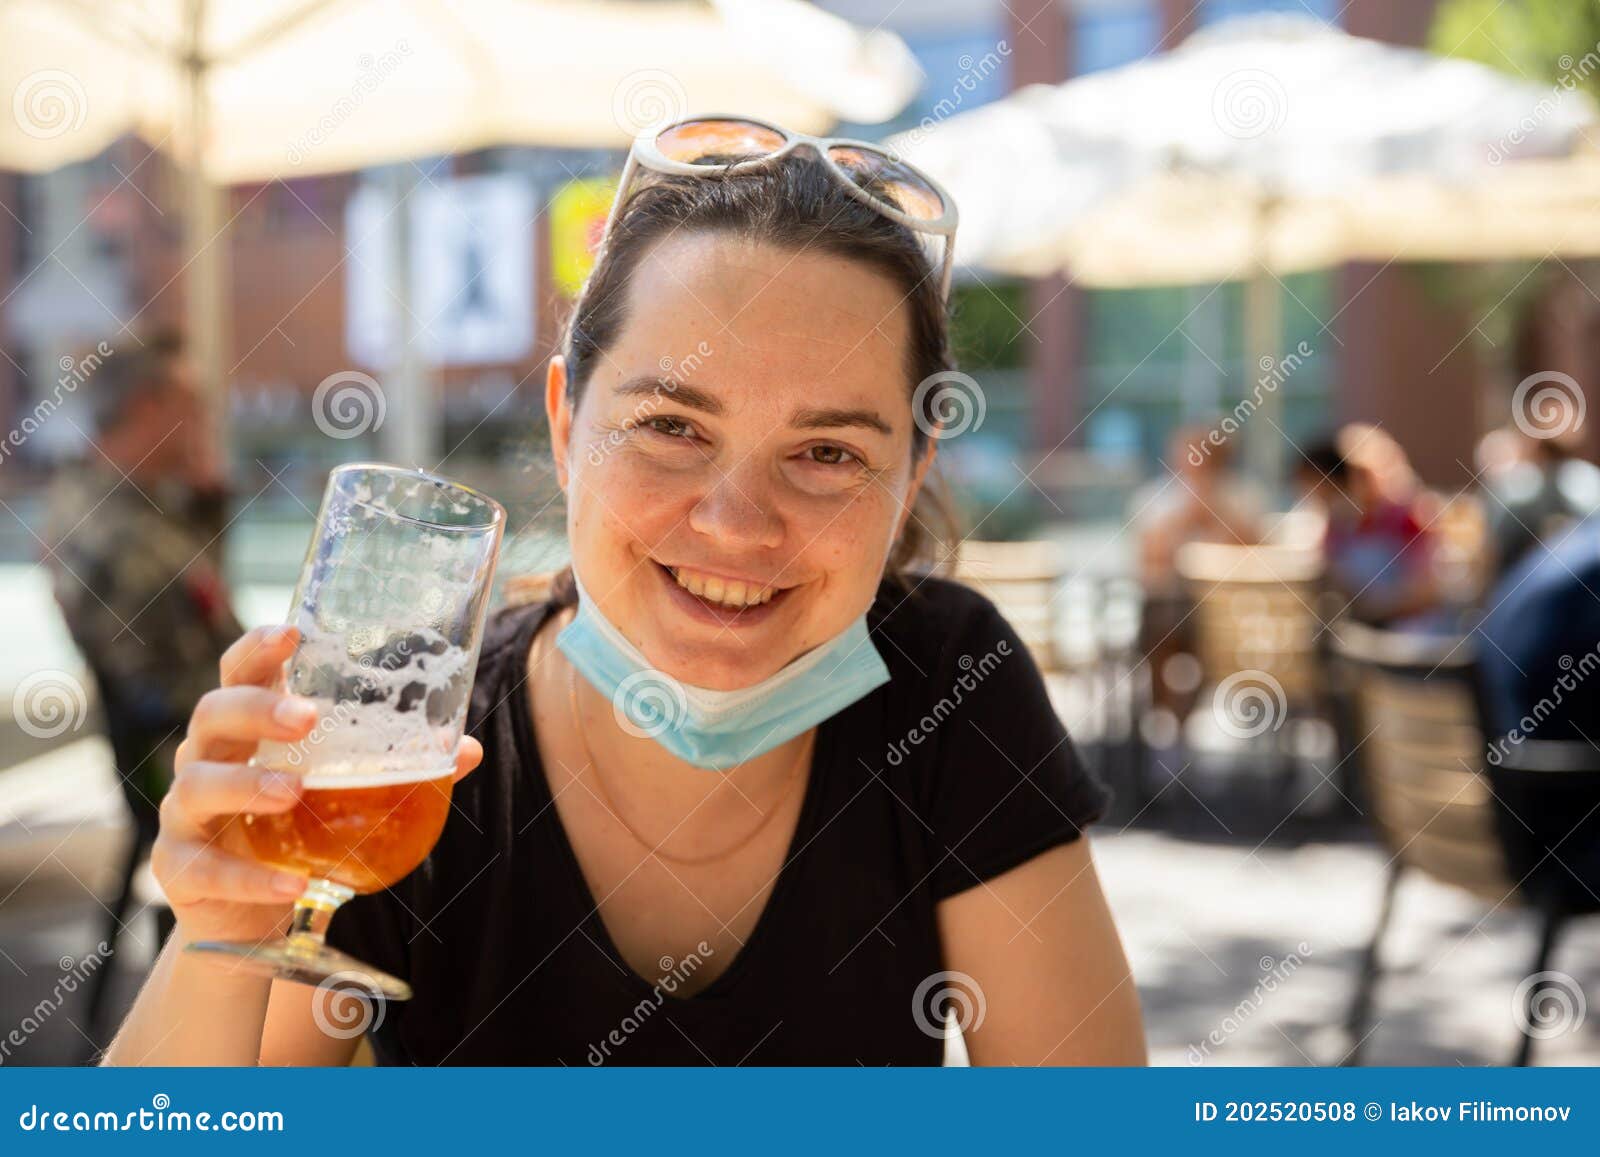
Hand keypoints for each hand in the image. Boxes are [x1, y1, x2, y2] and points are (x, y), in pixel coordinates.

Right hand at [152, 625, 483, 944]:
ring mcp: (185, 814)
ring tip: (291, 792)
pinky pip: (205, 868)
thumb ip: (397, 767)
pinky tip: (293, 884)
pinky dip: (250, 878)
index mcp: (247, 729)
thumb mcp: (341, 792)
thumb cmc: (296, 830)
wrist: (248, 915)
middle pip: (213, 715)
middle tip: (307, 718)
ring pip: (198, 786)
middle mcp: (206, 760)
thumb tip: (467, 748)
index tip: (292, 634)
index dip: (258, 649)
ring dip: (245, 784)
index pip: (240, 673)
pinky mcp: (179, 868)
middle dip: (257, 710)